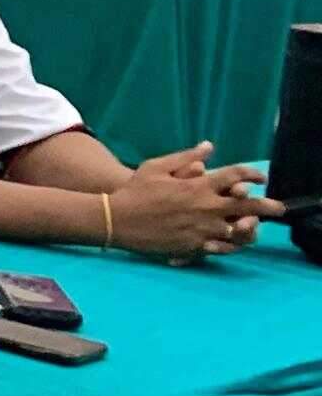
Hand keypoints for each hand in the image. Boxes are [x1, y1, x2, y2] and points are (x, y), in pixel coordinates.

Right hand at [109, 143, 267, 261]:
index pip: (235, 176)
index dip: (252, 174)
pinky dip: (230, 245)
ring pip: (239, 231)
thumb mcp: (156, 166)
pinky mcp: (194, 246)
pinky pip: (221, 249)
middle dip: (267, 206)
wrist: (116, 220)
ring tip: (256, 227)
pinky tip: (233, 243)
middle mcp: (205, 207)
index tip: (260, 177)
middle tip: (279, 208)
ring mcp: (201, 229)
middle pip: (247, 206)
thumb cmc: (135, 191)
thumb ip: (185, 156)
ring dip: (251, 228)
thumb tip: (209, 147)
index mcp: (198, 186)